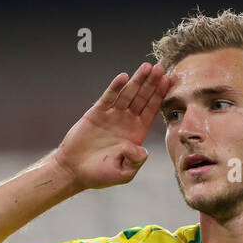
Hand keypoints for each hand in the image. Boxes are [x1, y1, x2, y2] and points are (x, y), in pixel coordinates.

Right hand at [54, 62, 172, 189]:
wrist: (74, 171)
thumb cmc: (100, 175)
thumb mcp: (124, 173)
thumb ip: (135, 161)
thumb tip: (142, 150)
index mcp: (136, 134)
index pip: (151, 111)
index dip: (159, 97)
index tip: (168, 83)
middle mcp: (126, 122)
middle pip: (142, 98)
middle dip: (151, 84)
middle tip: (160, 69)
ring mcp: (111, 116)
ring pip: (127, 94)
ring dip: (137, 81)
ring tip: (147, 67)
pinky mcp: (96, 113)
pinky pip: (108, 97)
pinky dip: (115, 87)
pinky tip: (123, 77)